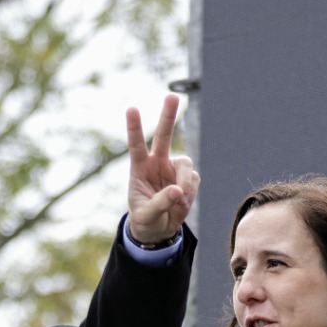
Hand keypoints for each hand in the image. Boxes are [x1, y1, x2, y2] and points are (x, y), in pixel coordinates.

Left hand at [126, 94, 197, 244]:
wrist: (158, 230)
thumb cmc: (145, 220)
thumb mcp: (146, 216)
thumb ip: (159, 203)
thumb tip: (177, 190)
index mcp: (140, 168)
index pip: (136, 145)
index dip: (134, 127)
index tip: (131, 108)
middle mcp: (158, 163)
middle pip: (164, 134)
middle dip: (168, 115)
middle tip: (171, 96)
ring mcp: (174, 169)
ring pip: (187, 165)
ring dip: (185, 184)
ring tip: (177, 202)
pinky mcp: (188, 178)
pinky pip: (194, 182)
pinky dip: (190, 195)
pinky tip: (180, 205)